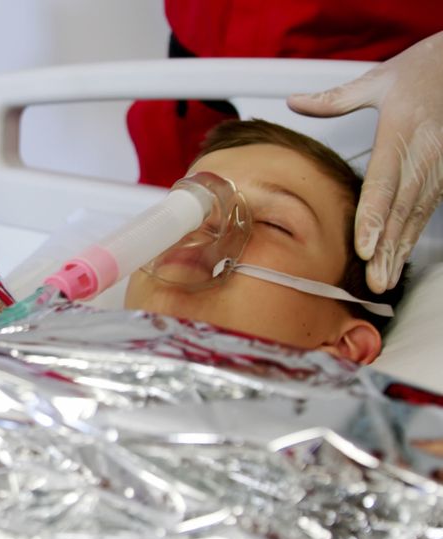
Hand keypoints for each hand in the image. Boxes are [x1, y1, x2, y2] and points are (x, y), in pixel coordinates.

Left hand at [288, 31, 442, 292]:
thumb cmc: (423, 72)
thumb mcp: (378, 80)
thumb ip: (335, 99)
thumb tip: (296, 102)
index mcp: (402, 132)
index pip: (384, 183)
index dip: (373, 218)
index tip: (363, 246)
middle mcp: (423, 155)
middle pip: (400, 210)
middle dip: (386, 248)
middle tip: (375, 281)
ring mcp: (438, 167)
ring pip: (416, 216)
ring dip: (400, 250)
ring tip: (385, 280)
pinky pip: (427, 211)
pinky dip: (412, 236)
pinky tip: (399, 258)